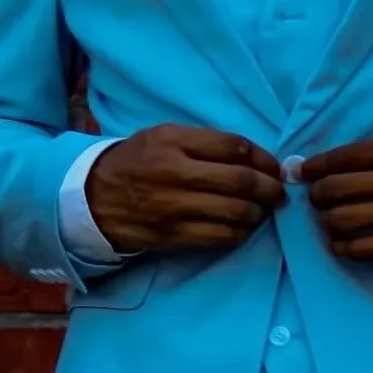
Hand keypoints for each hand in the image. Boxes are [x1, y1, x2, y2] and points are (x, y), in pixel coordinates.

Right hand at [86, 124, 287, 254]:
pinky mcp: (172, 235)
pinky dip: (240, 232)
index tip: (274, 166)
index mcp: (174, 141)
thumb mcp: (163, 135)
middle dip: (270, 188)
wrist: (93, 198)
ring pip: (235, 211)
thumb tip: (252, 155)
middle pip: (240, 180)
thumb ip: (203, 141)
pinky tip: (243, 227)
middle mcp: (175, 172)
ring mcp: (173, 207)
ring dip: (259, 212)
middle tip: (279, 192)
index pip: (233, 146)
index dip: (263, 157)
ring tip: (263, 210)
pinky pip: (219, 237)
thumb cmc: (136, 161)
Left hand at [301, 130, 372, 260]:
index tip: (302, 171)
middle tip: (316, 197)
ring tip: (328, 219)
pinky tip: (341, 242)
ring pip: (343, 221)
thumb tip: (334, 162)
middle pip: (336, 189)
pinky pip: (363, 249)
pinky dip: (343, 247)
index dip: (315, 166)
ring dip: (326, 221)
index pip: (343, 157)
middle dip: (316, 195)